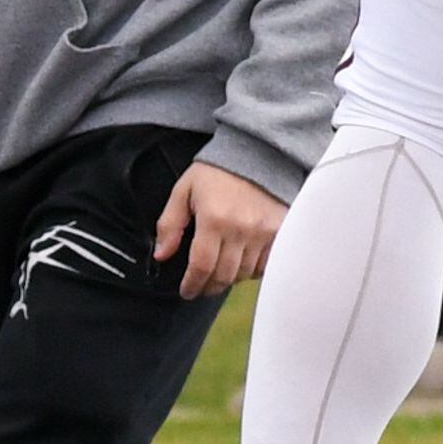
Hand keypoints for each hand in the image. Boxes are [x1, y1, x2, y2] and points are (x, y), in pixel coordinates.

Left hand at [153, 160, 288, 299]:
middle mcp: (241, 228)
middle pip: (223, 275)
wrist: (257, 152)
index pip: (201, 266)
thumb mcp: (184, 191)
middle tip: (200, 287)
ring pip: (244, 273)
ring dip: (229, 278)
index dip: (191, 284)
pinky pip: (265, 264)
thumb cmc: (217, 171)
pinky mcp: (280, 231)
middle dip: (208, 287)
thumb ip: (170, 224)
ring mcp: (263, 231)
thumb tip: (161, 255)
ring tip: (220, 273)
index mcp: (214, 219)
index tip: (186, 291)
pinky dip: (252, 270)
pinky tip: (242, 263)